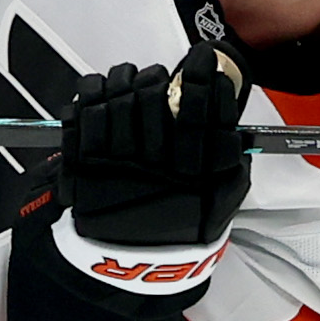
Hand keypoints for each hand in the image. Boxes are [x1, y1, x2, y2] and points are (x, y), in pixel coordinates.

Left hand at [62, 30, 252, 250]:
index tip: (205, 58)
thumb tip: (233, 126)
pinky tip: (101, 85)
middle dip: (164, 78)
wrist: (131, 262)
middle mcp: (156, 167)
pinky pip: (86, 114)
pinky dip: (92, 90)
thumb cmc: (178, 227)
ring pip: (121, 99)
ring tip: (133, 77)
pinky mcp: (86, 163)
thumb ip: (231, 165)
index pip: (202, 115)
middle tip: (166, 76)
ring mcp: (117, 163)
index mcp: (193, 176)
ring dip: (128, 78)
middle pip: (159, 100)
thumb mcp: (220, 204)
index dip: (204, 80)